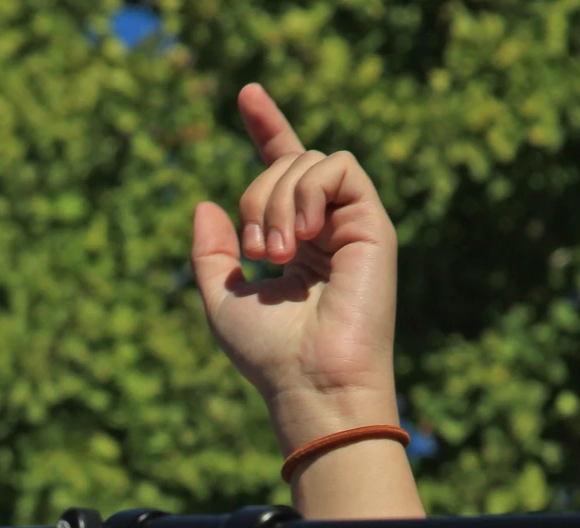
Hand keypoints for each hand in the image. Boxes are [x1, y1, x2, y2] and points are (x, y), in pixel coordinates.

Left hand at [192, 84, 400, 449]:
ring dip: (276, 199)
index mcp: (295, 240)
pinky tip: (303, 235)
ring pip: (308, 161)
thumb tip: (206, 204)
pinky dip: (309, 190)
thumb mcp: (223, 299)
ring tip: (277, 254)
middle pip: (286, 163)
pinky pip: (338, 167)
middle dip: (256, 196)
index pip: (282, 170)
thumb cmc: (270, 355)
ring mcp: (351, 223)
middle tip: (258, 253)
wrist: (310, 382)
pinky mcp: (373, 224)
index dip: (267, 127)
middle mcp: (326, 227)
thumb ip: (211, 253)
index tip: (247, 94)